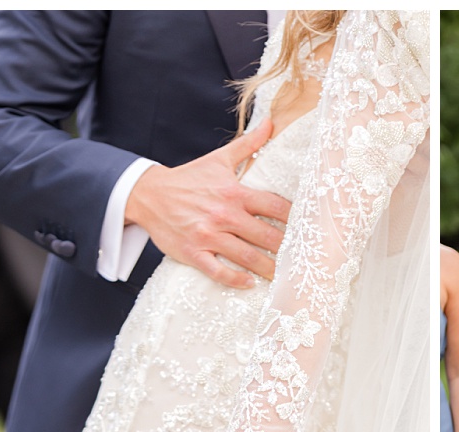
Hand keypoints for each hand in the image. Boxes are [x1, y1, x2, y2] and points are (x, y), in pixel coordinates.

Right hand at [125, 120, 291, 289]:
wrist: (149, 195)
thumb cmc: (188, 179)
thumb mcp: (218, 160)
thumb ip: (248, 145)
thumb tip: (271, 122)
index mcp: (234, 193)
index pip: (274, 206)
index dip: (295, 219)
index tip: (309, 229)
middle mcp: (224, 214)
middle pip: (266, 236)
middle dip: (286, 249)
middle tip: (302, 260)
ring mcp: (209, 235)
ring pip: (247, 257)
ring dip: (268, 269)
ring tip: (283, 276)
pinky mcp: (194, 253)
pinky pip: (219, 271)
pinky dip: (236, 279)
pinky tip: (250, 283)